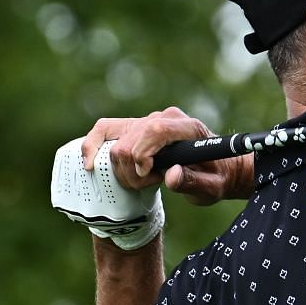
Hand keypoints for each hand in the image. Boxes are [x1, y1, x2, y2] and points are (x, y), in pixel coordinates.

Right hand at [79, 108, 252, 206]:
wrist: (215, 167)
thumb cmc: (215, 177)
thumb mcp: (212, 187)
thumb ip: (193, 183)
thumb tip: (172, 175)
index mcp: (189, 127)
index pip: (156, 129)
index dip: (144, 153)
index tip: (148, 174)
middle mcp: (166, 117)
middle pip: (131, 140)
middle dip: (133, 169)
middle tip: (152, 182)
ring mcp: (148, 120)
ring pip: (115, 140)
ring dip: (122, 167)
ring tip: (144, 178)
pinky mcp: (134, 127)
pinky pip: (104, 129)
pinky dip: (93, 145)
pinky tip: (90, 164)